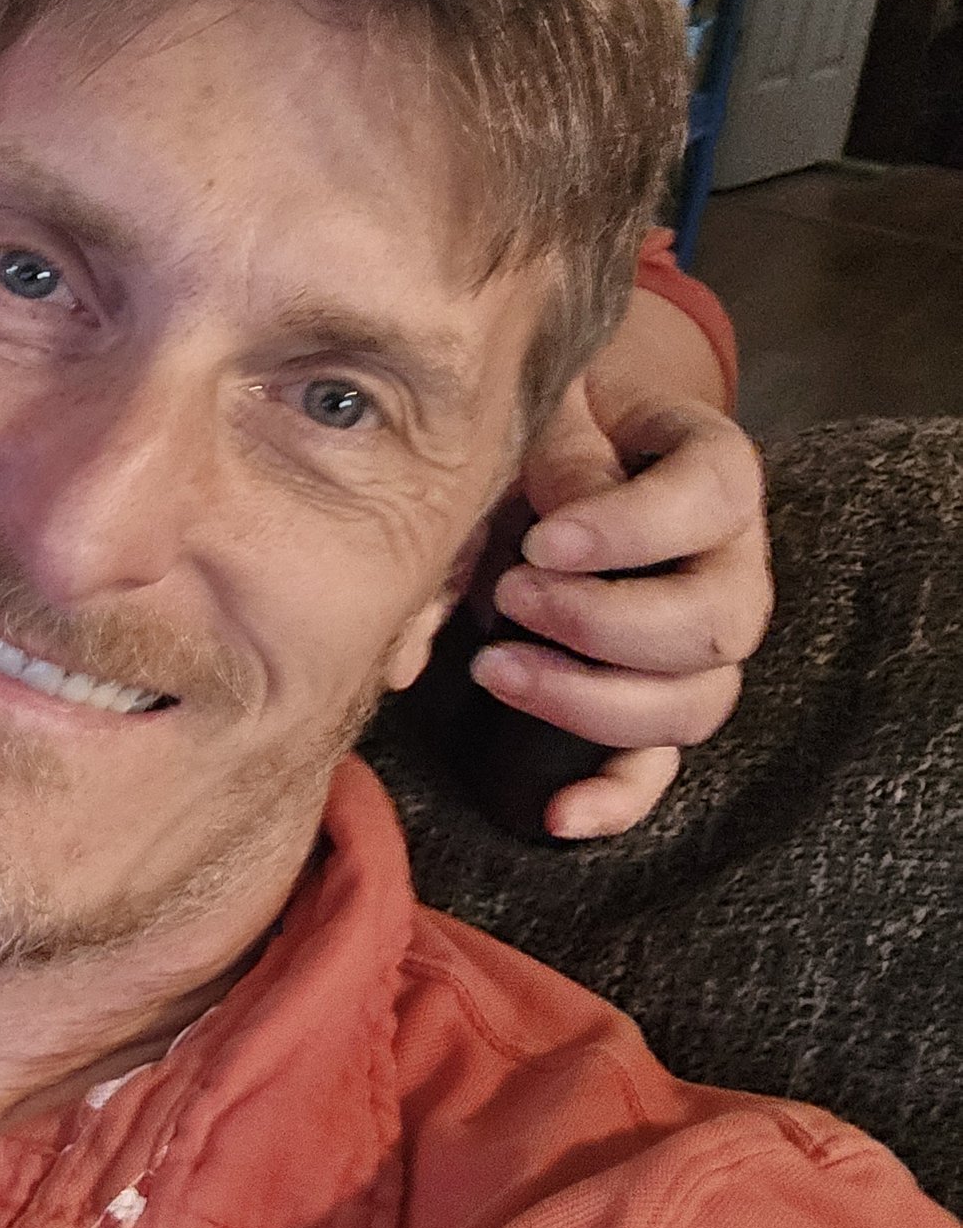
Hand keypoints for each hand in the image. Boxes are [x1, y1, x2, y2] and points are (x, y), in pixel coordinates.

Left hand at [472, 385, 771, 840]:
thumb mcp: (551, 413)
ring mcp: (703, 646)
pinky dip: (615, 797)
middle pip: (716, 626)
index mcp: (716, 475)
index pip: (713, 500)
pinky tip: (557, 814)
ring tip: (493, 668)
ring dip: (591, 701)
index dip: (629, 530)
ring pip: (694, 705)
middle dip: (602, 624)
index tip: (541, 541)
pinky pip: (659, 767)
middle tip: (509, 596)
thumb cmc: (560, 423)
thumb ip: (542, 465)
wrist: (574, 441)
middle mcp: (733, 567)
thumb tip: (508, 563)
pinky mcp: (656, 699)